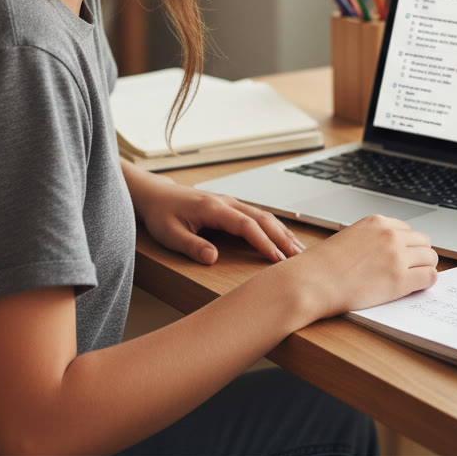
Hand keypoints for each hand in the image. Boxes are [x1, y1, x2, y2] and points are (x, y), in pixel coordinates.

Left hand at [135, 177, 304, 264]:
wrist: (156, 196)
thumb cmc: (162, 215)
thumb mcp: (170, 234)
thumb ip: (192, 245)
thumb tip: (213, 258)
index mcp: (215, 209)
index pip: (247, 226)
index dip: (264, 242)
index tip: (278, 259)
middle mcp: (227, 203)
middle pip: (263, 219)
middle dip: (283, 238)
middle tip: (300, 257)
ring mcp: (231, 203)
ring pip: (264, 216)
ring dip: (282, 232)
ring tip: (299, 250)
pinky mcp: (231, 207)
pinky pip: (258, 216)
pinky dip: (274, 227)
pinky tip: (283, 238)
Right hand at [280, 214, 437, 320]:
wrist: (311, 282)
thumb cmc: (322, 265)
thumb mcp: (349, 238)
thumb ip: (371, 240)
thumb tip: (386, 252)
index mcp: (377, 222)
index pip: (408, 230)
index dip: (406, 246)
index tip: (402, 258)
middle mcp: (390, 234)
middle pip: (423, 242)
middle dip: (419, 256)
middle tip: (410, 271)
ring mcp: (396, 256)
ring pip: (431, 258)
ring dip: (424, 268)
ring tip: (412, 280)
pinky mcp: (399, 279)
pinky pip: (430, 277)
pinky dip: (426, 282)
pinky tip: (415, 288)